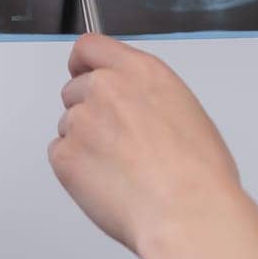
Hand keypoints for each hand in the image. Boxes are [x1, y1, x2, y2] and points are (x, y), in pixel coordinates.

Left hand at [49, 32, 243, 257]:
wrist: (187, 211)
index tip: (82, 71)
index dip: (83, 63)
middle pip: (75, 88)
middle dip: (88, 111)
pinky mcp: (66, 154)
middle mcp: (107, 88)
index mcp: (141, 71)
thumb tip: (137, 109)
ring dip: (84, 143)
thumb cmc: (198, 173)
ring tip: (121, 170)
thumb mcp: (186, 111)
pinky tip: (107, 183)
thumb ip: (148, 98)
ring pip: (68, 125)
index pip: (90, 47)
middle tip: (114, 141)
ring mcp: (82, 120)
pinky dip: (75, 169)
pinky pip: (59, 155)